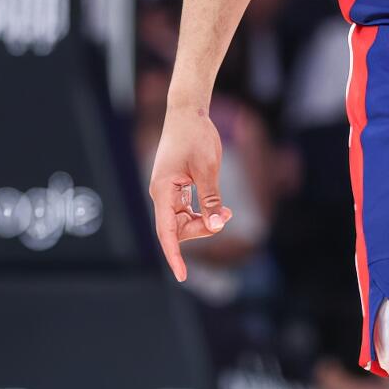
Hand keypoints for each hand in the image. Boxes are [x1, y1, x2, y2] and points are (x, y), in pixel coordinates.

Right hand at [147, 104, 232, 281]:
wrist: (188, 112)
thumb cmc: (196, 137)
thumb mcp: (208, 169)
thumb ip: (210, 199)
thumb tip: (215, 225)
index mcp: (163, 191)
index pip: (166, 232)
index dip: (174, 256)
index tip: (182, 276)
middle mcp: (161, 193)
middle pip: (178, 228)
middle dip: (202, 229)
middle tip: (227, 216)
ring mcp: (166, 190)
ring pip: (182, 220)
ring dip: (203, 221)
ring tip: (227, 212)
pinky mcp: (174, 186)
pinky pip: (185, 209)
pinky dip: (201, 211)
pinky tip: (217, 208)